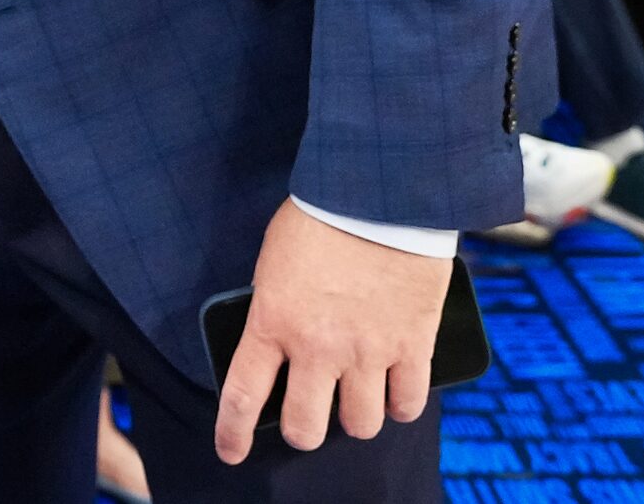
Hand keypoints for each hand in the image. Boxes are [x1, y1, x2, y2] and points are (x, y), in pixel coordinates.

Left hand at [212, 201, 452, 463]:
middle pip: (306, 428)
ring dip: (356, 417)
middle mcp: (318, 347)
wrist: (379, 192)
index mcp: (272, 321)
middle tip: (309, 416)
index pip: (243, 396)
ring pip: (361, 425)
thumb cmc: (320, 216)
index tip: (231, 452)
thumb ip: (275, 309)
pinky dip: (400, 405)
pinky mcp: (413, 345)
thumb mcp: (274, 262)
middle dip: (304, 430)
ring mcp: (368, 350)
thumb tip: (279, 344)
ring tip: (356, 396)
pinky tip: (394, 392)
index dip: (233, 433)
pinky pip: (408, 403)